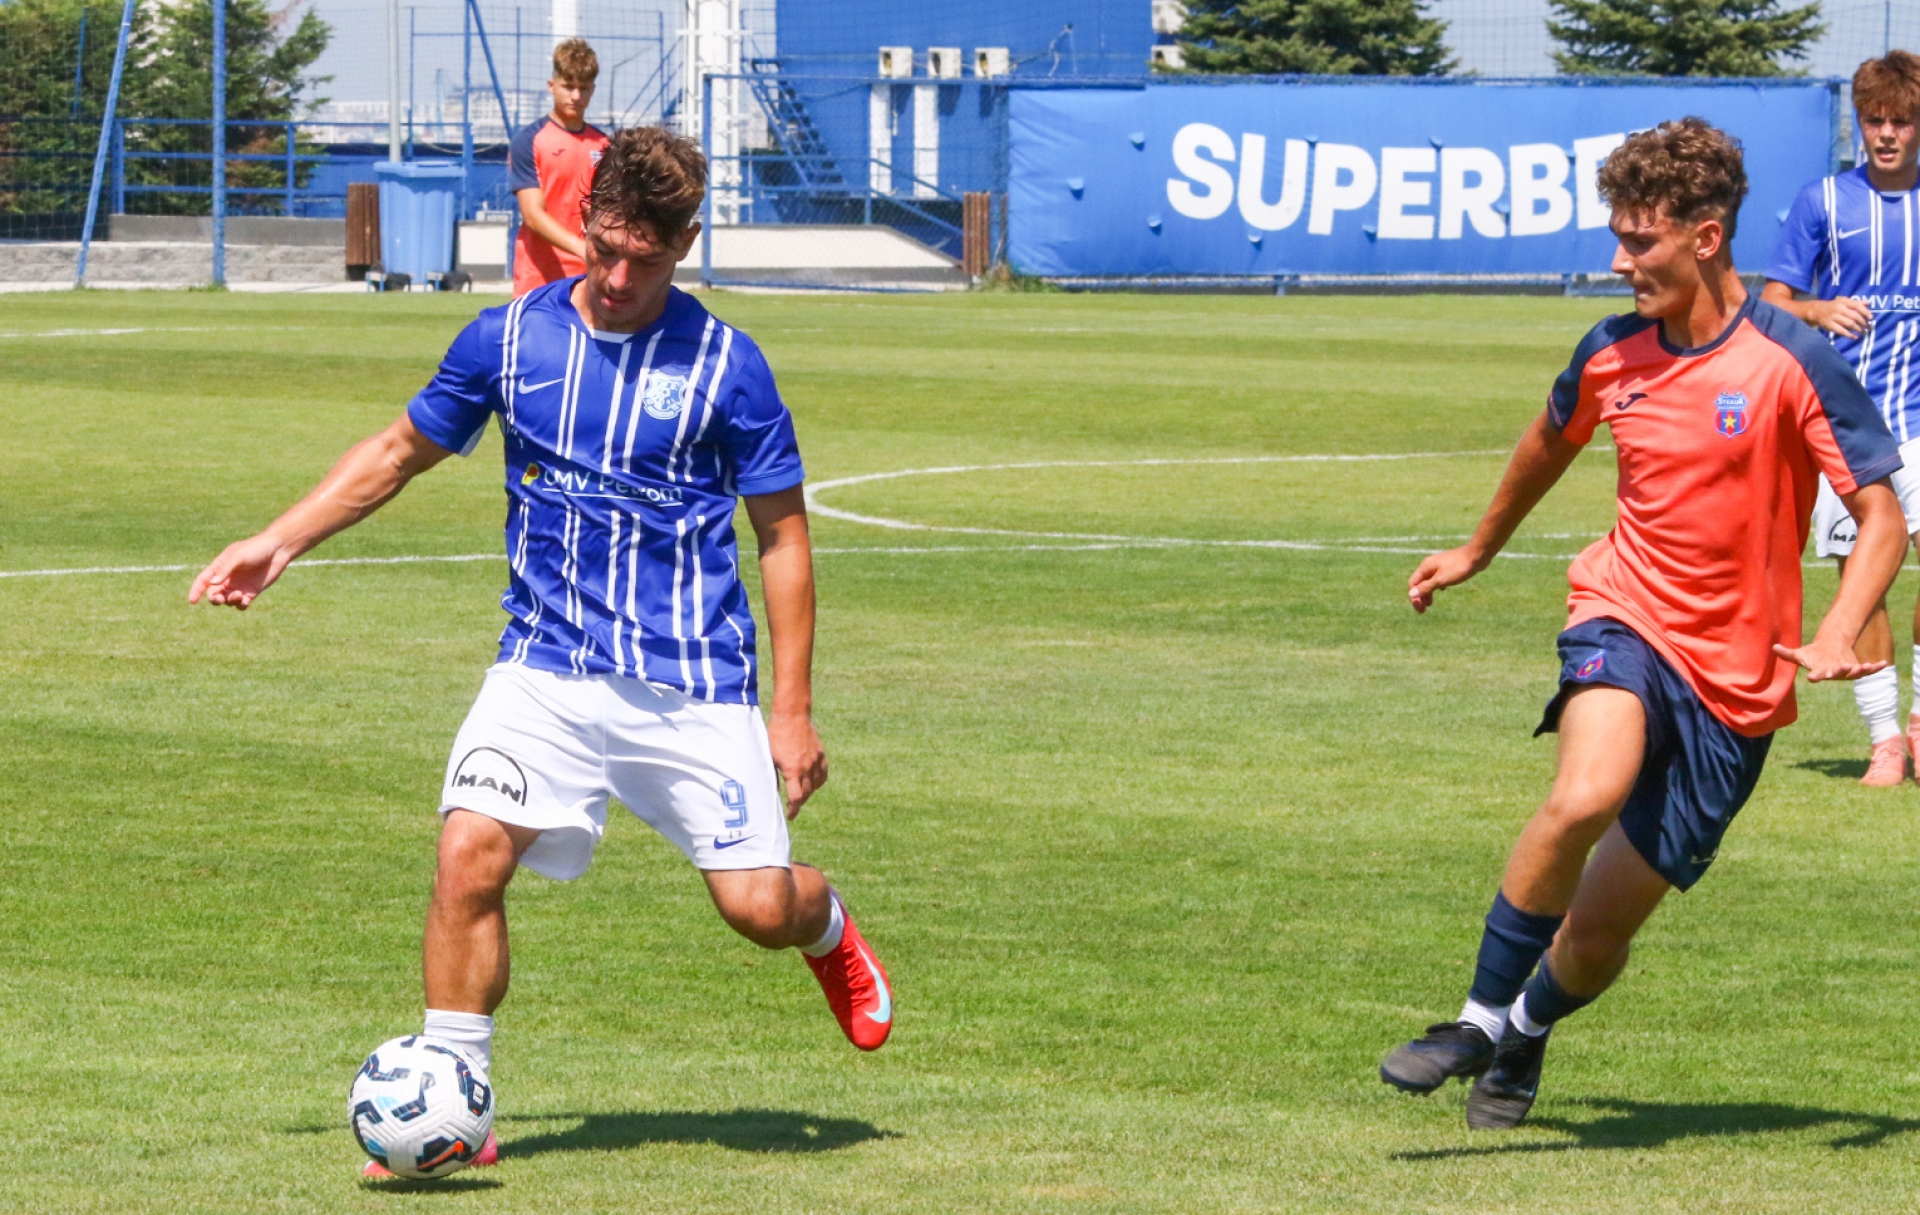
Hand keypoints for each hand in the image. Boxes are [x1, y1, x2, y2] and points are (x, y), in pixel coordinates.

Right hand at [188, 533, 294, 608]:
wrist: (278, 550)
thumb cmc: (256, 549)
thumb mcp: (238, 557)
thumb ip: (225, 570)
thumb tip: (212, 584)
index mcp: (220, 566)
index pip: (203, 580)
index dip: (196, 590)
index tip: (192, 601)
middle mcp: (228, 578)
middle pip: (214, 594)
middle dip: (215, 599)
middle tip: (221, 599)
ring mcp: (239, 586)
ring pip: (227, 601)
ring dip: (229, 601)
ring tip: (239, 595)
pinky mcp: (251, 592)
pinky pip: (241, 604)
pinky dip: (241, 605)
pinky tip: (245, 600)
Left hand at [766, 709, 827, 818]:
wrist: (792, 715)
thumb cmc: (776, 735)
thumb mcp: (769, 757)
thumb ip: (772, 775)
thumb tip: (772, 791)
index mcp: (793, 770)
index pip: (796, 798)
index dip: (793, 809)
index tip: (790, 815)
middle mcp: (807, 767)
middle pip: (806, 793)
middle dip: (799, 802)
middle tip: (793, 806)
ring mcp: (816, 760)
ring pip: (816, 785)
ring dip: (809, 792)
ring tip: (801, 794)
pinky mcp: (821, 753)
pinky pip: (823, 773)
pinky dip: (819, 781)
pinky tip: (814, 782)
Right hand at [1407, 546, 1485, 613]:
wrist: (1476, 555)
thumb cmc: (1459, 568)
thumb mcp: (1441, 580)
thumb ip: (1426, 587)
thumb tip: (1411, 595)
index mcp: (1425, 567)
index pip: (1412, 584)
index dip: (1414, 597)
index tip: (1420, 609)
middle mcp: (1429, 566)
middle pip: (1419, 583)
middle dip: (1420, 597)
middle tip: (1423, 610)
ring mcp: (1439, 566)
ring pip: (1428, 581)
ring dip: (1427, 592)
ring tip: (1430, 604)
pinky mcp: (1448, 567)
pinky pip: (1437, 578)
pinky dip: (1436, 586)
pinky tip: (1443, 590)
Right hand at [1771, 640, 1888, 682]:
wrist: (1830, 653)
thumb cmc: (1814, 655)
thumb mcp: (1800, 654)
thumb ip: (1787, 654)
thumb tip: (1773, 647)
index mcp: (1820, 671)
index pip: (1817, 675)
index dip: (1816, 676)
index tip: (1812, 677)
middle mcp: (1834, 674)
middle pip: (1836, 674)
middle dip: (1839, 671)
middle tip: (1841, 669)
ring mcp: (1847, 673)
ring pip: (1853, 673)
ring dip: (1859, 670)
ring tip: (1864, 666)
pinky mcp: (1858, 670)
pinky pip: (1868, 670)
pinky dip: (1875, 668)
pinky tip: (1883, 663)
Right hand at [1808, 297, 1871, 338]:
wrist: (1817, 311)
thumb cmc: (1834, 306)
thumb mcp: (1844, 302)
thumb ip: (1856, 302)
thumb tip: (1869, 303)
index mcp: (1844, 302)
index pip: (1857, 306)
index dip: (1865, 312)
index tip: (1871, 318)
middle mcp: (1839, 309)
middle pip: (1854, 316)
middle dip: (1863, 322)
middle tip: (1869, 327)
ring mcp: (1834, 317)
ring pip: (1849, 324)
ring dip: (1858, 329)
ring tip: (1863, 333)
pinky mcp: (1830, 325)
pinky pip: (1841, 331)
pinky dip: (1849, 335)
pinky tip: (1855, 337)